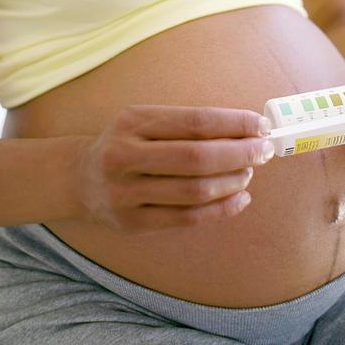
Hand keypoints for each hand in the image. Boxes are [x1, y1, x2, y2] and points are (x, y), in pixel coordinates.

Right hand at [73, 105, 274, 233]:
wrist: (80, 178)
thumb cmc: (126, 143)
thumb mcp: (144, 121)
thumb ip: (186, 125)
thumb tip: (246, 131)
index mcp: (132, 122)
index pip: (194, 121)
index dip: (234, 124)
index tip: (261, 126)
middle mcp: (125, 156)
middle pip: (196, 158)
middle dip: (239, 154)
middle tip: (264, 151)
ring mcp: (126, 193)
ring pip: (194, 191)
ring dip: (232, 182)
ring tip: (250, 173)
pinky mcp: (131, 223)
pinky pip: (186, 219)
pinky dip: (220, 210)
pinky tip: (239, 198)